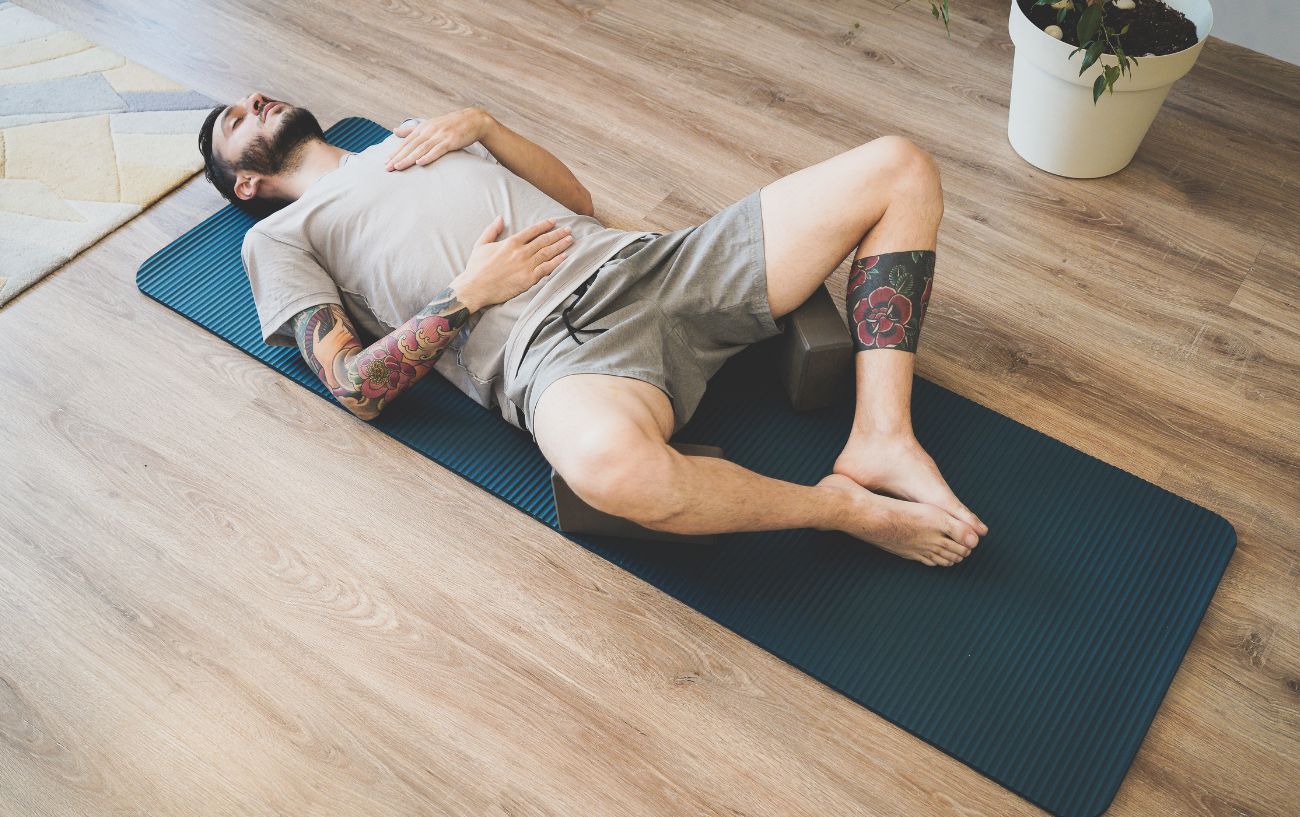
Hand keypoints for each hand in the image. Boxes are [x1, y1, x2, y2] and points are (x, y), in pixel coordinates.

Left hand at [385, 107, 489, 170]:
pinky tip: (421, 162)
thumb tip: (394, 131)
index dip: (395, 152)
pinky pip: (438, 150)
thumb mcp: (429, 125)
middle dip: (398, 157)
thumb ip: (411, 130)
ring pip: (421, 148)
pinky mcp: (451, 141)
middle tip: (387, 168)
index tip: (385, 162)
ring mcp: (440, 135)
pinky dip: (429, 156)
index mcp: (423, 128)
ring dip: (409, 158)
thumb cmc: (450, 125)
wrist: (473, 120)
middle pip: (411, 146)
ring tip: (399, 167)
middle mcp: (429, 130)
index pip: (406, 142)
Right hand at [453, 216, 572, 310]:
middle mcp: (520, 252)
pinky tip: (565, 257)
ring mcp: (526, 265)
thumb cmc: (476, 268)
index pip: (532, 231)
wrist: (475, 287)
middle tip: (568, 230)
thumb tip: (500, 218)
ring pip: (548, 252)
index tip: (554, 222)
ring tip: (570, 240)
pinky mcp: (528, 279)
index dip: (544, 225)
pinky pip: (546, 269)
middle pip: (544, 240)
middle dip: (558, 234)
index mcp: (510, 242)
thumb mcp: (480, 244)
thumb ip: (492, 230)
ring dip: (560, 245)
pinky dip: (557, 262)